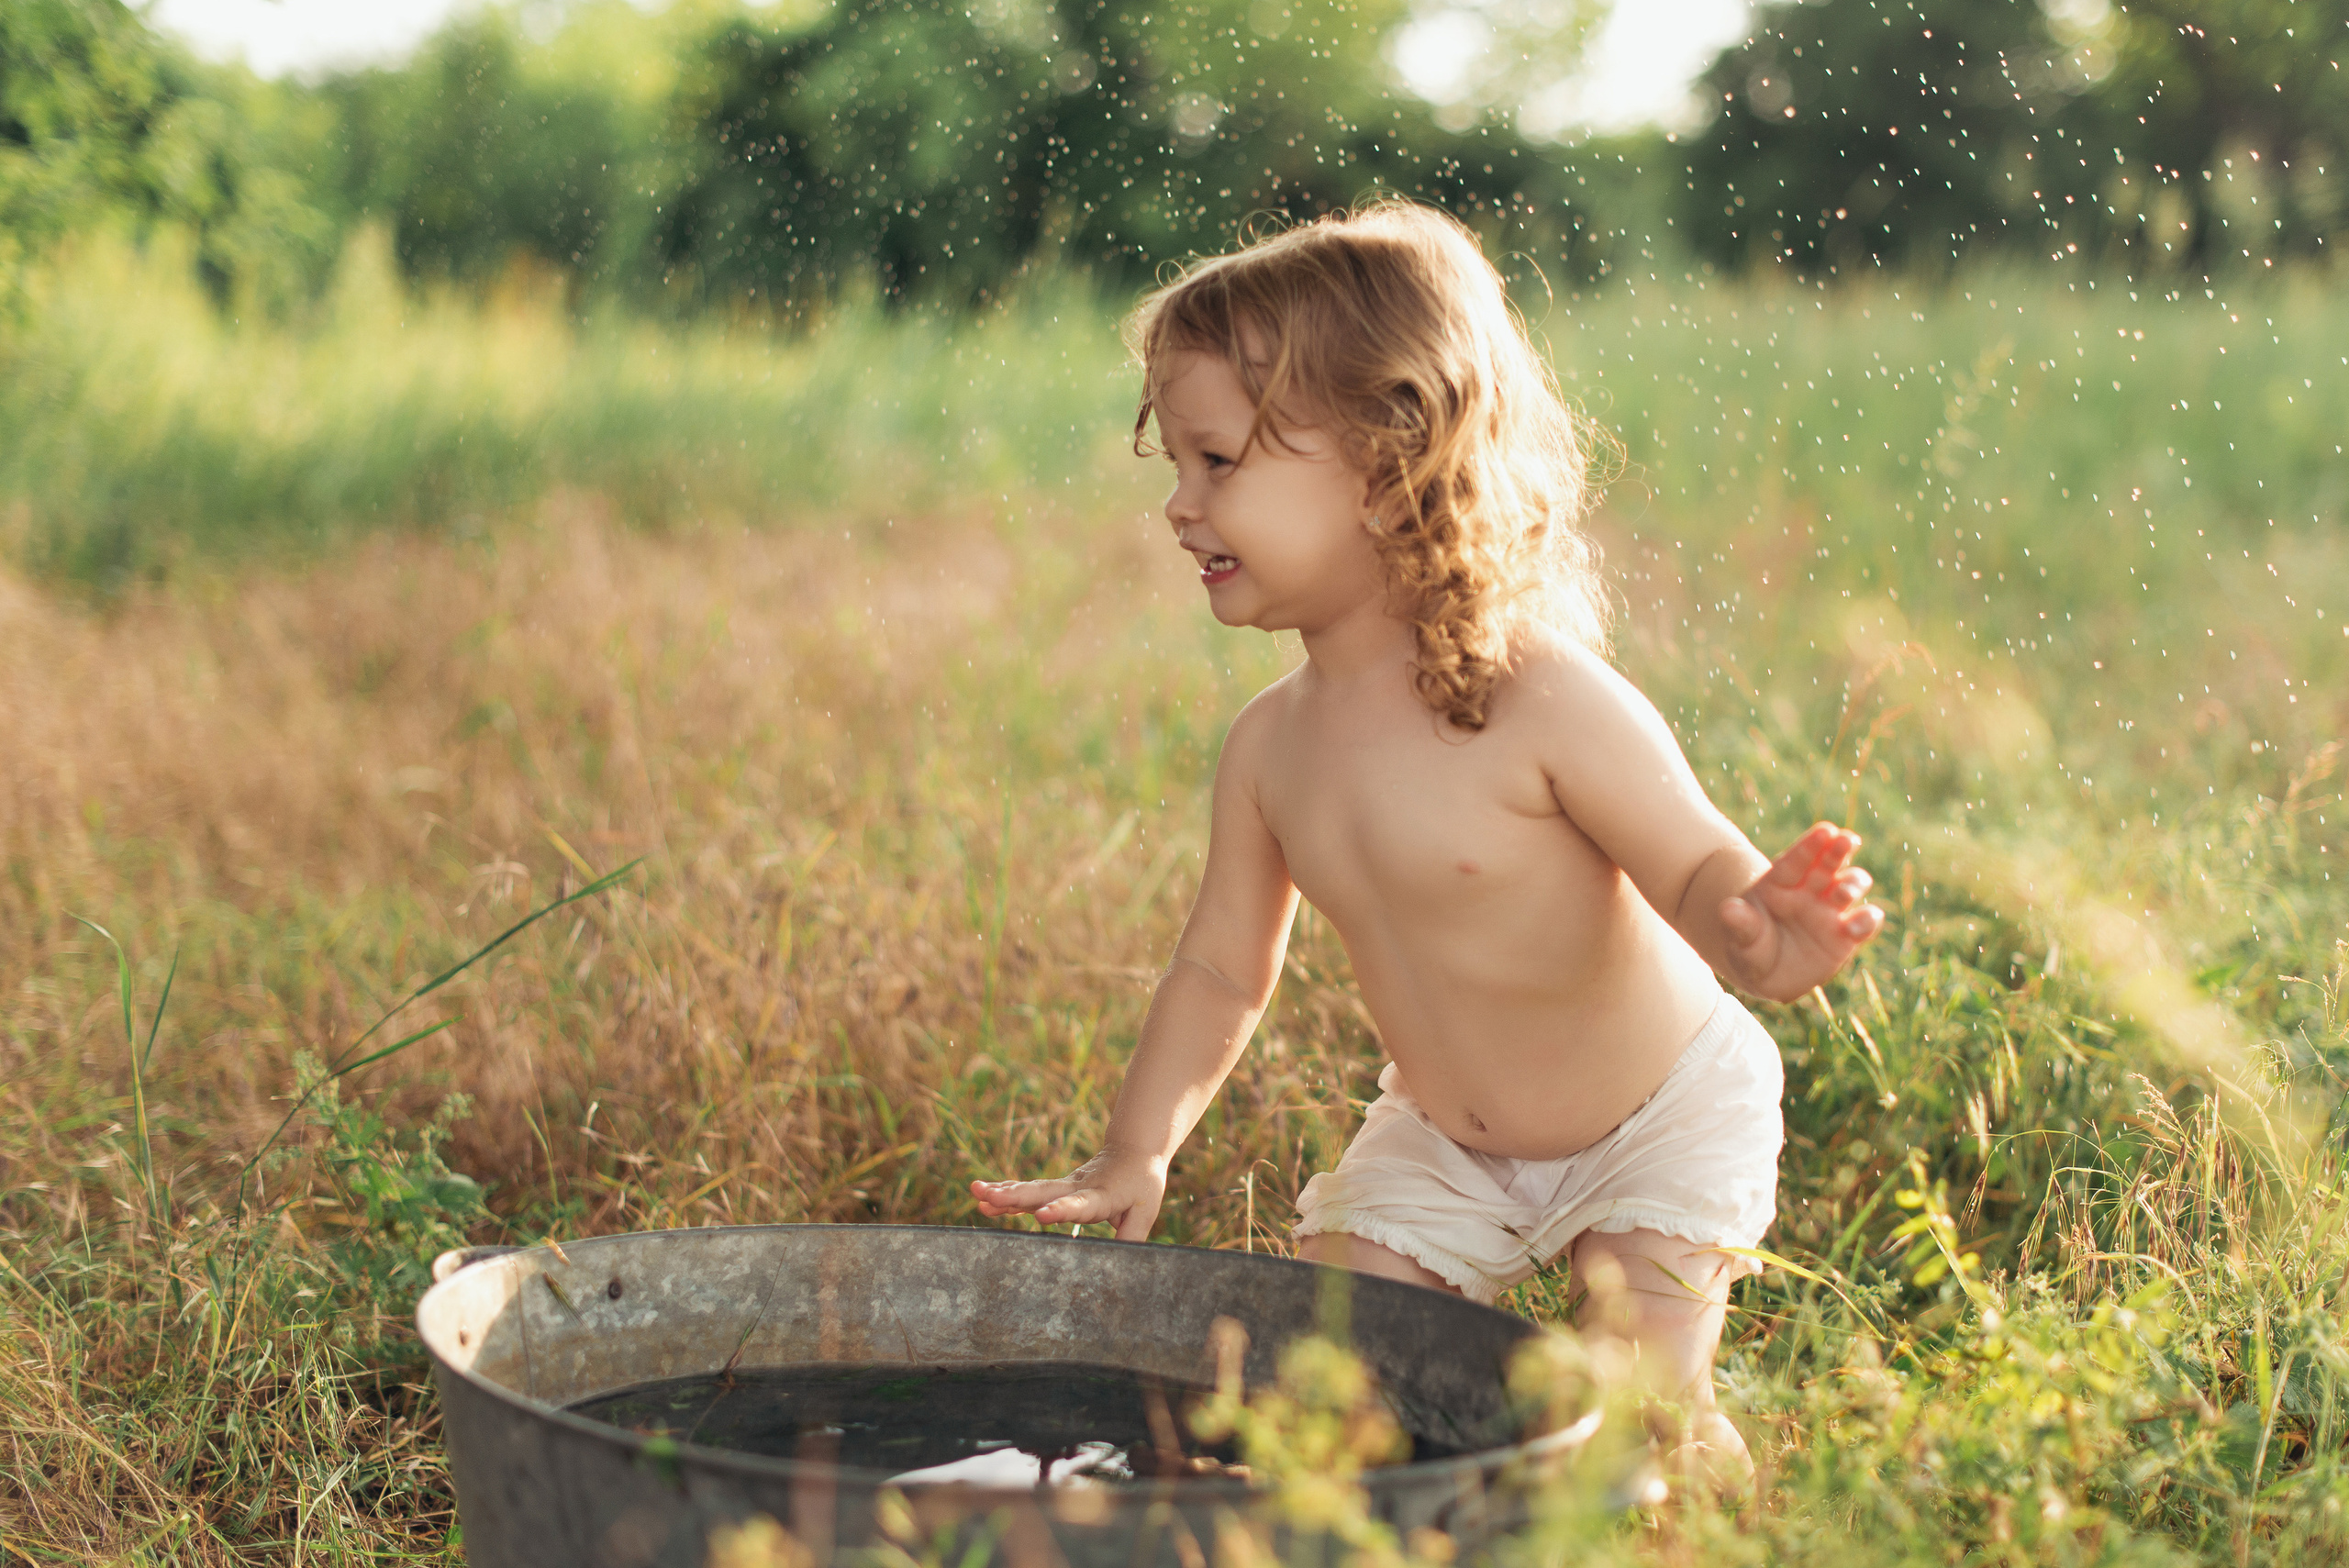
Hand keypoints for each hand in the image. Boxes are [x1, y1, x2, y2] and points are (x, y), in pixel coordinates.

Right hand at [970, 1150, 1167, 1241]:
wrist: (1132, 1150)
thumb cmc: (1141, 1183)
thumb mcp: (1145, 1210)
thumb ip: (1131, 1237)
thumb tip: (1120, 1267)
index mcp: (1101, 1194)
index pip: (1080, 1204)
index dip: (1061, 1210)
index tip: (1041, 1216)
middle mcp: (1077, 1187)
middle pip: (1044, 1192)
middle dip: (1016, 1196)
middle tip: (989, 1197)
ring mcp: (1064, 1185)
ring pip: (1031, 1189)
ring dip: (1003, 1192)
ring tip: (976, 1193)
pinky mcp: (1057, 1186)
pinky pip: (1029, 1191)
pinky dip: (1007, 1193)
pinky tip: (983, 1197)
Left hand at [1718, 822, 1884, 1001]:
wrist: (1768, 977)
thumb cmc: (1750, 949)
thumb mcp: (1741, 940)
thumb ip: (1740, 924)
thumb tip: (1727, 909)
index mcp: (1779, 883)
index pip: (1795, 860)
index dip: (1810, 846)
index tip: (1826, 830)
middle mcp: (1808, 890)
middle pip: (1828, 863)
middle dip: (1838, 850)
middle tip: (1847, 840)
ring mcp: (1829, 909)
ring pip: (1851, 884)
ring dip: (1853, 883)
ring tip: (1843, 892)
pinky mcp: (1846, 934)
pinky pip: (1865, 920)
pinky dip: (1867, 919)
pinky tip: (1856, 926)